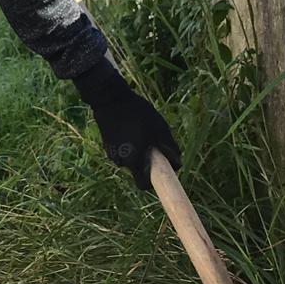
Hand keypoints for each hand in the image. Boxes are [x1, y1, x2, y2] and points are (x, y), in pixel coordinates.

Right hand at [73, 59, 179, 190]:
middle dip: (147, 161)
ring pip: (130, 158)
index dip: (154, 181)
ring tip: (142, 132)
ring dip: (137, 151)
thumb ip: (170, 148)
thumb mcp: (160, 129)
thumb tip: (177, 163)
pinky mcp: (107, 144)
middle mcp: (120, 162)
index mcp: (134, 161)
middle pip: (138, 169)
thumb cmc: (138, 114)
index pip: (143, 184)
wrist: (110, 99)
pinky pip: (122, 150)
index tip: (160, 171)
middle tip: (154, 144)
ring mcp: (111, 153)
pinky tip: (131, 128)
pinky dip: (129, 145)